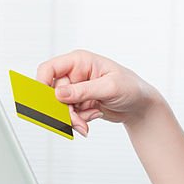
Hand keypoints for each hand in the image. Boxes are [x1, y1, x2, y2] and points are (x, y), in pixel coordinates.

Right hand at [36, 50, 162, 134]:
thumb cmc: (131, 88)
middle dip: (63, 110)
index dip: (42, 83)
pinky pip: (69, 115)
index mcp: (80, 61)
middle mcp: (74, 74)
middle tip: (76, 121)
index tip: (46, 101)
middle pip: (52, 93)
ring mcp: (76, 89)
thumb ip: (83, 91)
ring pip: (59, 107)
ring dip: (72, 118)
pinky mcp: (79, 103)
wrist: (140, 105)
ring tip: (88, 122)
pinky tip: (94, 116)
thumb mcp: (109, 87)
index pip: (49, 69)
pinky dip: (79, 120)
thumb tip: (59, 94)